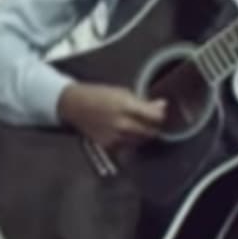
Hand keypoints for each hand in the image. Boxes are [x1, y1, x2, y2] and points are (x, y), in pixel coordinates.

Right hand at [56, 82, 170, 153]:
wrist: (74, 106)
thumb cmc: (99, 95)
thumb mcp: (123, 92)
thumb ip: (143, 102)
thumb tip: (163, 105)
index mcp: (126, 106)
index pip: (156, 117)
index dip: (160, 114)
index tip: (159, 111)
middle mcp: (122, 124)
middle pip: (151, 131)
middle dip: (155, 126)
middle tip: (152, 120)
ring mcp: (115, 137)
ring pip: (141, 141)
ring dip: (145, 134)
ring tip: (139, 125)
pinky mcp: (109, 146)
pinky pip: (129, 146)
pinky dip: (132, 140)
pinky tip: (127, 132)